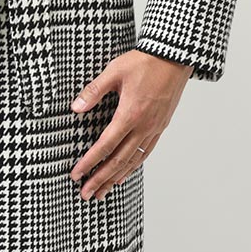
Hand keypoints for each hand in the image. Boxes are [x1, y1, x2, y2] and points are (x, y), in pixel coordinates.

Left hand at [69, 49, 192, 199]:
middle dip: (101, 179)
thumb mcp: (114, 71)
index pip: (105, 145)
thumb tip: (76, 108)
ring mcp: (154, 128)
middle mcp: (143, 126)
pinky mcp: (161, 126)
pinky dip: (134, 166)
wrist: (174, 57)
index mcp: (130, 114)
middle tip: (86, 195)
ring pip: (133, 160)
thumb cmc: (144, 62)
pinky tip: (125, 173)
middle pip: (119, 160)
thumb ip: (94, 91)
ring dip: (116, 178)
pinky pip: (146, 152)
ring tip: (103, 192)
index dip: (89, 162)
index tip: (76, 174)